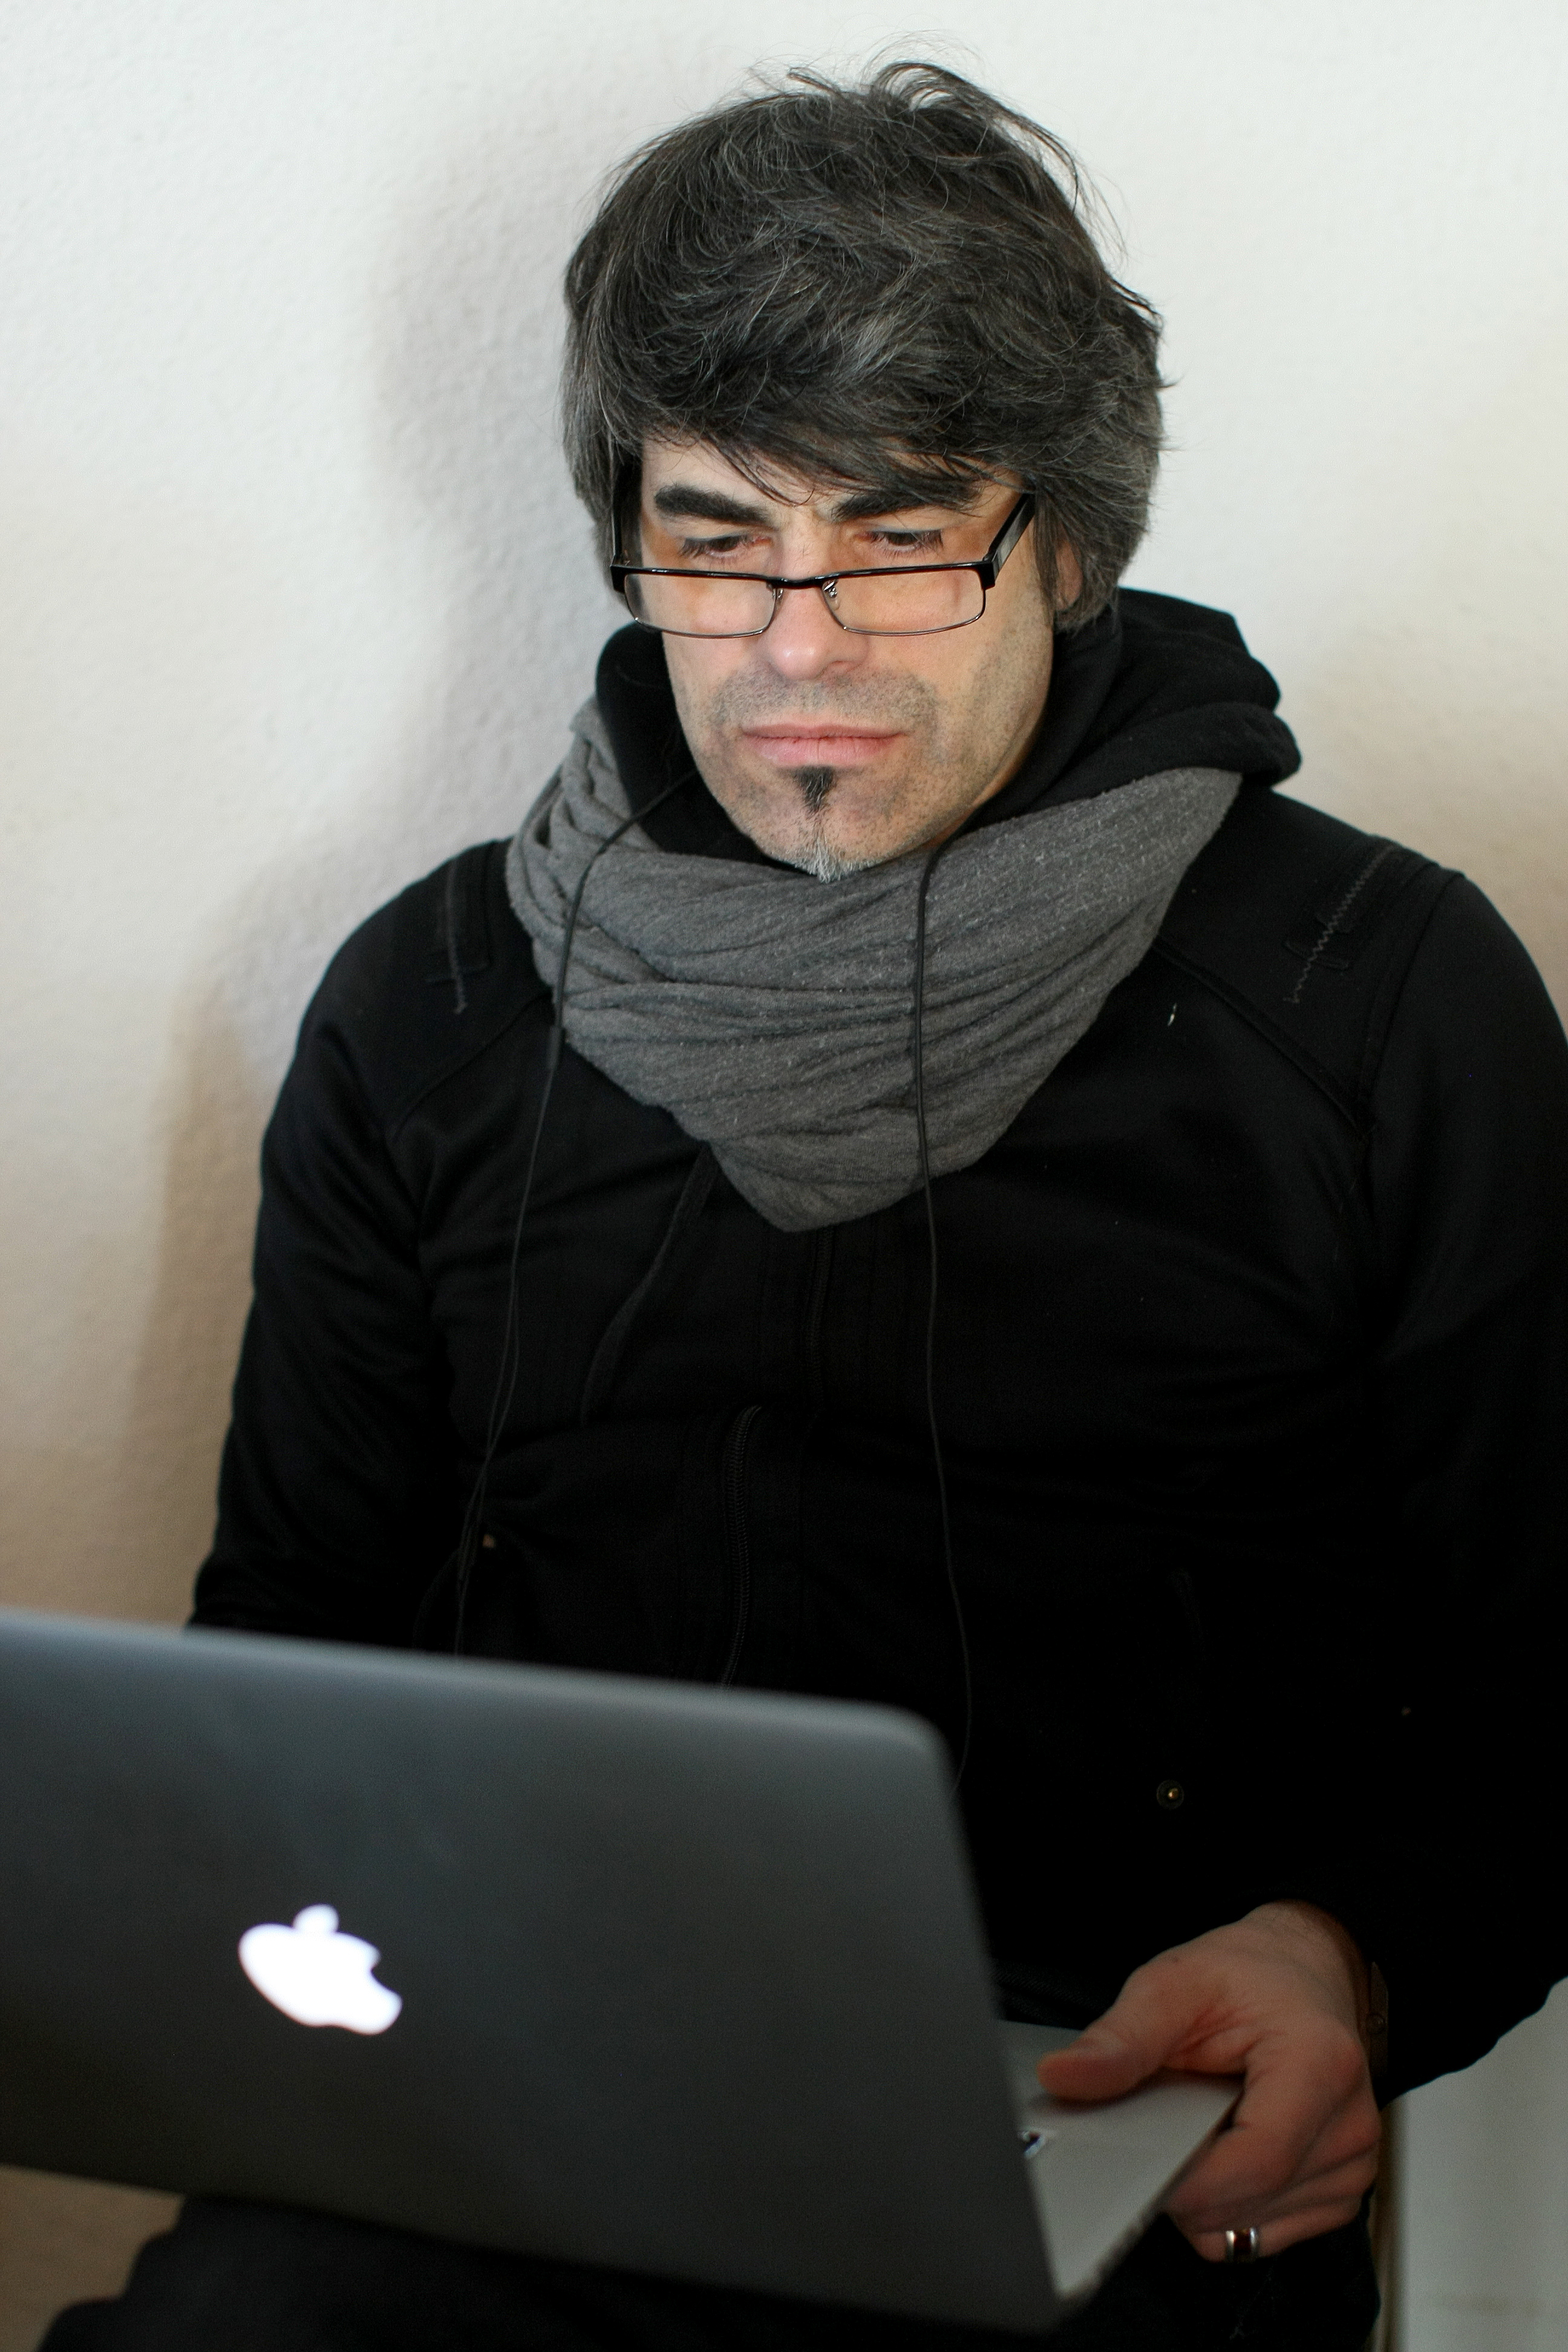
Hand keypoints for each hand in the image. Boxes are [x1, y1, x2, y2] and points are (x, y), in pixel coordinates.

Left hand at [1037, 1902, 1380, 2259]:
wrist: (1304, 1971)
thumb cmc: (1248, 1976)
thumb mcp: (1173, 1984)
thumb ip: (1120, 2038)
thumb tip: (1064, 2077)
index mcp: (1318, 2064)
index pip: (1257, 2162)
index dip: (1188, 2182)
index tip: (1136, 2172)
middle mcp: (1349, 2123)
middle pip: (1249, 2203)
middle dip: (1186, 2182)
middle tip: (1165, 2121)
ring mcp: (1352, 2164)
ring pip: (1250, 2229)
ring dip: (1208, 2196)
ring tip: (1204, 2126)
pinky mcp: (1341, 2192)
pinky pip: (1263, 2234)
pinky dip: (1230, 2207)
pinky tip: (1224, 2150)